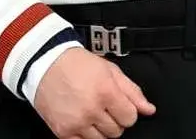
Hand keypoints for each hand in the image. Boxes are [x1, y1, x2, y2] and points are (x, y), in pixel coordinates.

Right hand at [34, 47, 155, 138]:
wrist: (46, 63)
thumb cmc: (78, 64)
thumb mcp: (109, 69)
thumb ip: (132, 91)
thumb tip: (149, 109)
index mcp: (106, 91)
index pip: (130, 118)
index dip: (127, 111)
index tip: (120, 104)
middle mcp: (92, 109)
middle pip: (117, 131)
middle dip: (114, 119)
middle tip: (104, 106)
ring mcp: (77, 122)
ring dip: (100, 129)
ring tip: (92, 112)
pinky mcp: (63, 132)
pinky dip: (85, 135)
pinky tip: (82, 120)